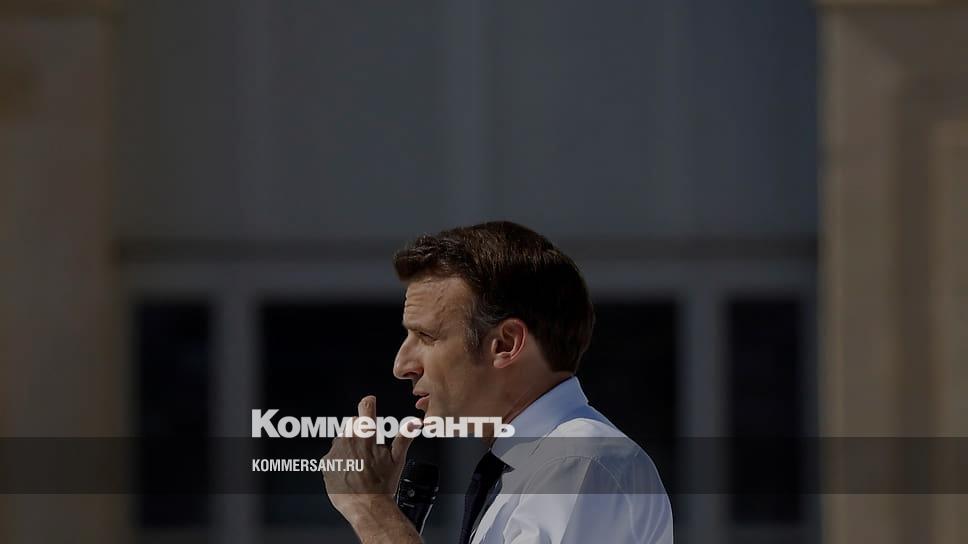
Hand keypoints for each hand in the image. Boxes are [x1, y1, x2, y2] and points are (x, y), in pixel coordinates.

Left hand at [321, 395, 416, 516]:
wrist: (366, 506)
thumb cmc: (382, 485)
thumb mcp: (397, 459)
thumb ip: (404, 437)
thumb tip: (414, 423)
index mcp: (367, 435)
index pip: (366, 408)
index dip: (369, 403)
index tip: (369, 402)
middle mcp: (349, 439)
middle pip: (352, 423)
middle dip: (360, 430)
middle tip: (368, 448)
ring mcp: (336, 451)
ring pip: (342, 438)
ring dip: (349, 445)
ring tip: (359, 463)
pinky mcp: (326, 463)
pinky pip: (332, 454)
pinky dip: (339, 459)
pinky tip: (349, 470)